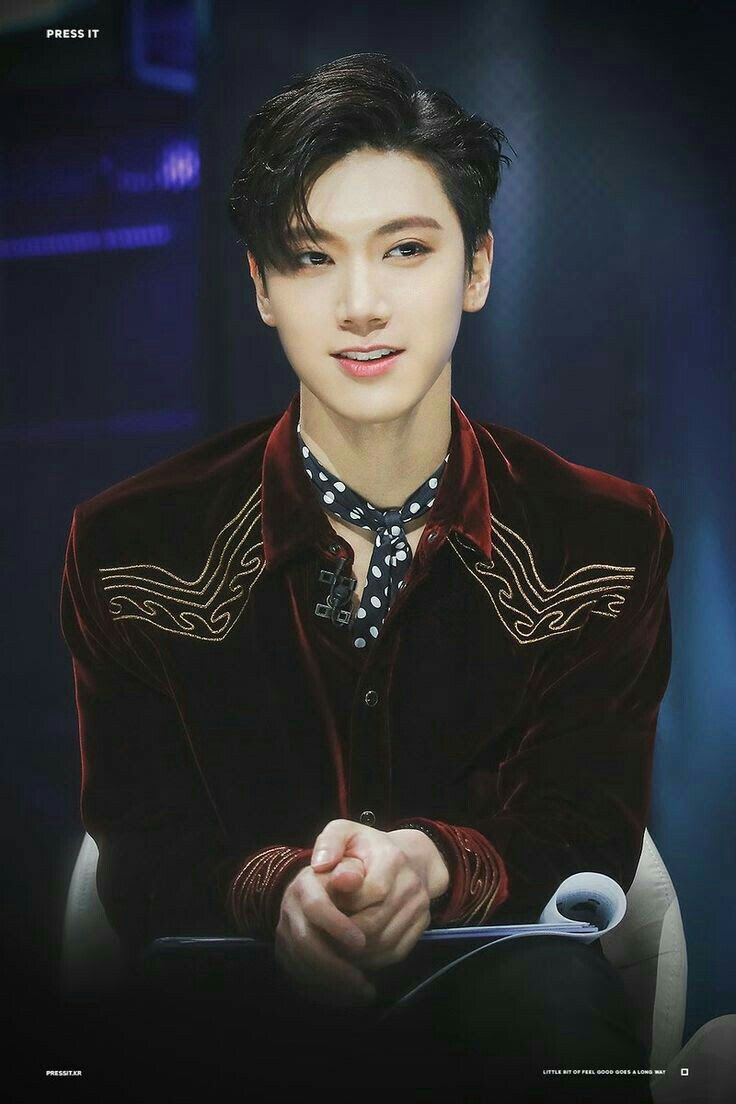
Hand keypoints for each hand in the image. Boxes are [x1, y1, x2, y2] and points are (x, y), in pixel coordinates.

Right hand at [274, 856, 375, 1008]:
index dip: (336, 926)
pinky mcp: (289, 952)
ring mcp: (287, 932)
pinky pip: (302, 978)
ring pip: (302, 967)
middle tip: (363, 982)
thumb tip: (330, 868)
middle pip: (304, 944)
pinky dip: (326, 991)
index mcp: (305, 882)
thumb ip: (337, 845)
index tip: (362, 942)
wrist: (342, 871)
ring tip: (363, 991)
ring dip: (332, 984)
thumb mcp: (347, 834)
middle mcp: (290, 908)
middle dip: (334, 967)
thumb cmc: (355, 853)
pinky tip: (351, 995)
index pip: (314, 907)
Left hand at [312, 819, 433, 970]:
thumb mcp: (346, 832)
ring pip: (383, 943)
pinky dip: (370, 959)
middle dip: (345, 932)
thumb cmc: (369, 847)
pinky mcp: (420, 928)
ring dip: (355, 950)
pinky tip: (352, 952)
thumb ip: (330, 842)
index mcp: (392, 859)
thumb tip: (320, 865)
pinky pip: (393, 953)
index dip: (344, 905)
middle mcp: (411, 885)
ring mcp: (419, 909)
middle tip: (323, 933)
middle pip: (375, 923)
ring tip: (333, 945)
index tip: (326, 906)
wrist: (412, 858)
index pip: (370, 892)